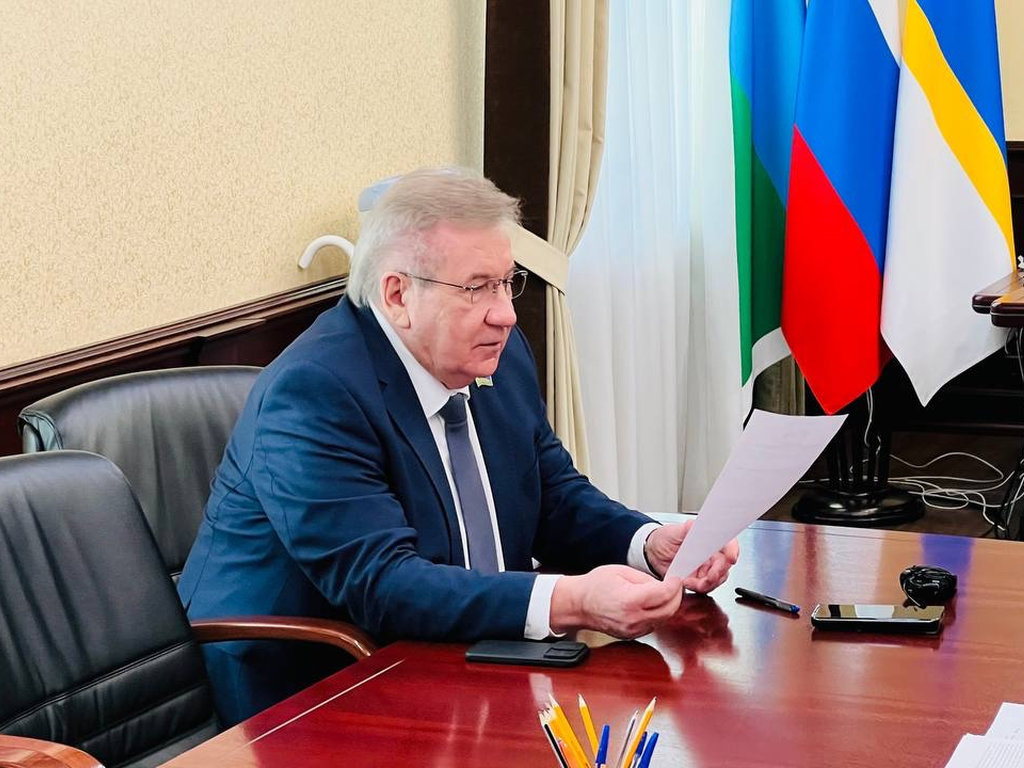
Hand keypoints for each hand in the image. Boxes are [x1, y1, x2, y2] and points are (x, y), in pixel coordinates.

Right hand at [549, 565, 683, 638]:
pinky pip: (653, 625)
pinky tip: (652, 604)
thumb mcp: (621, 572)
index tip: (676, 578)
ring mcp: (633, 630)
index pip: (664, 594)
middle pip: (669, 610)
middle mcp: (633, 619)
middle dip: (676, 596)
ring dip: (668, 606)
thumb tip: (664, 585)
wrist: (578, 605)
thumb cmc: (595, 586)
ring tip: (663, 593)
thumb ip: (646, 579)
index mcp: (630, 600)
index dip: (674, 585)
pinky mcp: (633, 635)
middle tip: (675, 585)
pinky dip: (658, 614)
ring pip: (663, 619)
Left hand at [643, 521, 738, 593]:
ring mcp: (705, 568)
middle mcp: (710, 554)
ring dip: (708, 583)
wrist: (653, 552)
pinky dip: (698, 588)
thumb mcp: (674, 531)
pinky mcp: (698, 579)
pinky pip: (705, 587)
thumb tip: (695, 524)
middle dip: (719, 572)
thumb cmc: (665, 538)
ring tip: (692, 581)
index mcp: (709, 540)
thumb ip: (687, 528)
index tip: (731, 557)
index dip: (733, 550)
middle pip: (725, 565)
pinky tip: (687, 582)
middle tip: (709, 576)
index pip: (728, 543)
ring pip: (717, 579)